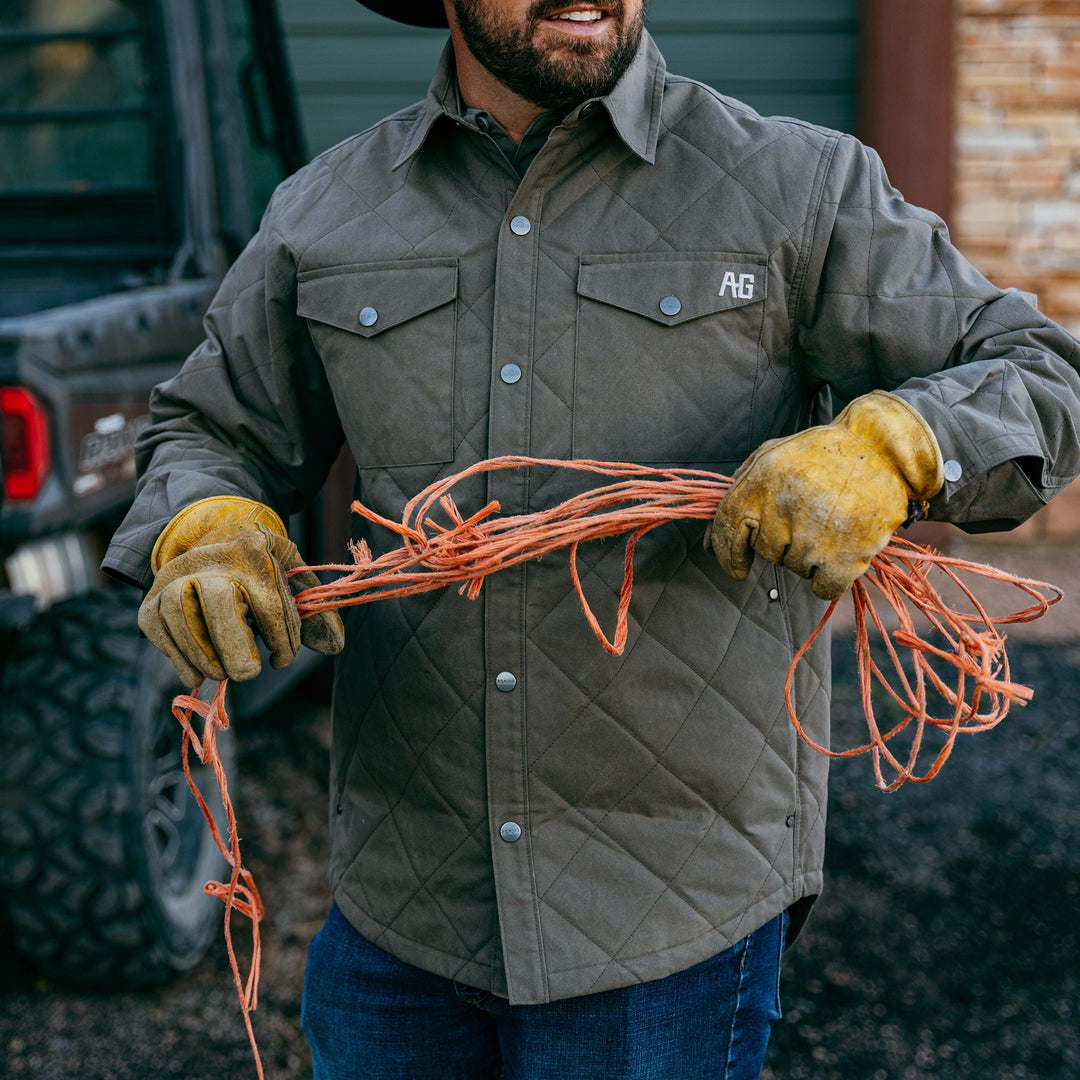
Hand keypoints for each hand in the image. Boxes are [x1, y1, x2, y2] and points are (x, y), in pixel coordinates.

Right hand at [138, 497, 343, 685]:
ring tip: (222, 673)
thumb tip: (334, 645)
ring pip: (180, 617)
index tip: (280, 660)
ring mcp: (175, 577)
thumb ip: (314, 608)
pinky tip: (197, 673)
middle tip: (247, 674)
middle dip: (234, 646)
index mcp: (252, 552)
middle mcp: (210, 561)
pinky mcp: (151, 597)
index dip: (280, 640)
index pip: (269, 603)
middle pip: (218, 603)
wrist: (209, 532)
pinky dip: (177, 657)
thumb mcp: (291, 572)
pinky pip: (158, 629)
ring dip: (203, 656)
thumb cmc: (259, 564)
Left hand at [705, 390, 943, 599]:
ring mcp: (814, 536)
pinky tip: (840, 552)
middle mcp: (783, 509)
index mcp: (761, 481)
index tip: (736, 567)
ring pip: (794, 569)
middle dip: (783, 542)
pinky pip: (821, 588)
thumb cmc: (821, 454)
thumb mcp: (771, 456)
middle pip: (767, 552)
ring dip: (809, 555)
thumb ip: (736, 492)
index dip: (727, 553)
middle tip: (809, 516)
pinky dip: (828, 578)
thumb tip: (708, 541)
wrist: (884, 449)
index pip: (727, 529)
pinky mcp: (845, 558)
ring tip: (830, 522)